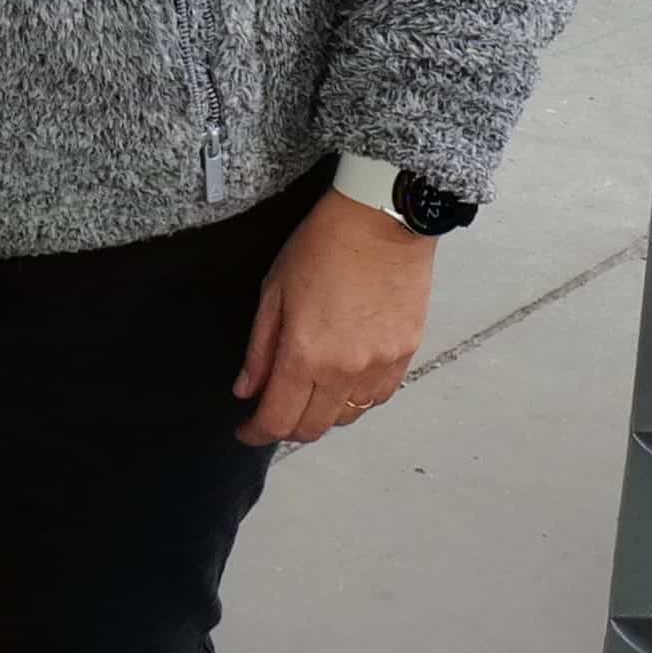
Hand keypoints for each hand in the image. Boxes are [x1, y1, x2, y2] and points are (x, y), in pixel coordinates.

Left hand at [234, 191, 431, 447]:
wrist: (383, 219)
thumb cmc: (322, 245)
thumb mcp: (274, 291)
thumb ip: (260, 349)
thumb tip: (247, 391)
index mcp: (305, 354)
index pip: (277, 420)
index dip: (256, 433)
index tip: (246, 431)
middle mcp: (344, 370)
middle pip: (313, 427)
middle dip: (287, 427)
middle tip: (274, 410)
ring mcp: (379, 365)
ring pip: (347, 417)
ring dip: (323, 415)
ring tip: (310, 393)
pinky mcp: (405, 354)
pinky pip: (377, 397)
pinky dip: (356, 400)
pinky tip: (344, 381)